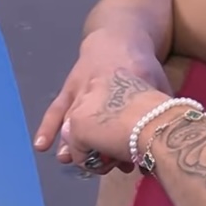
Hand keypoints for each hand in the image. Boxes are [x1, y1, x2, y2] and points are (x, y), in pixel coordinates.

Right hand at [34, 30, 171, 172]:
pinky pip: (57, 108)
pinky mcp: (70, 88)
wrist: (117, 38)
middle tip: (103, 167)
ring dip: (72, 141)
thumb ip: (161, 110)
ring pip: (76, 117)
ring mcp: (84, 88)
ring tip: (68, 160)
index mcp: (131, 84)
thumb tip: (163, 144)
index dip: (128, 141)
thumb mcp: (158, 83)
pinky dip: (49, 126)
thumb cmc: (141, 67)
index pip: (129, 118)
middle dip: (100, 146)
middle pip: (99, 121)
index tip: (131, 162)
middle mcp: (104, 87)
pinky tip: (41, 145)